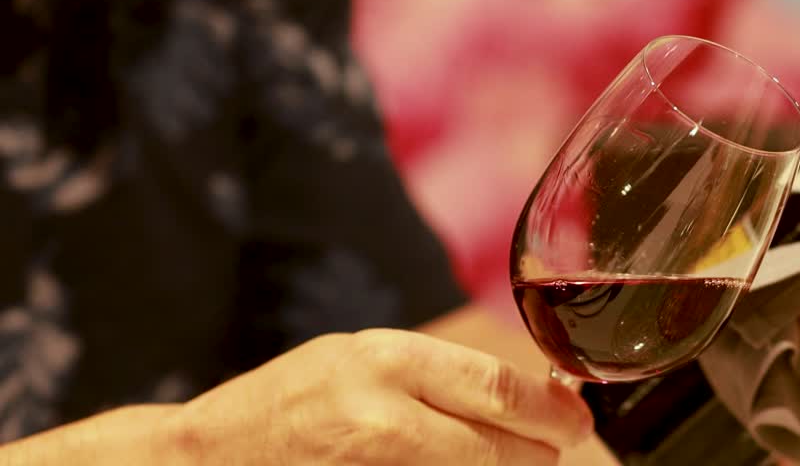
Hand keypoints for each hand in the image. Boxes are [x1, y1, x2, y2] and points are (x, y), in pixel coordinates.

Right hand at [167, 328, 592, 464]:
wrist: (210, 457)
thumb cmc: (290, 400)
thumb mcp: (363, 357)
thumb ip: (438, 375)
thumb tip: (525, 395)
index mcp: (386, 359)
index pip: (495, 386)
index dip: (549, 409)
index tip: (577, 417)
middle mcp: (381, 413)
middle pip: (495, 442)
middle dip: (539, 448)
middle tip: (559, 445)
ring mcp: (372, 464)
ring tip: (516, 459)